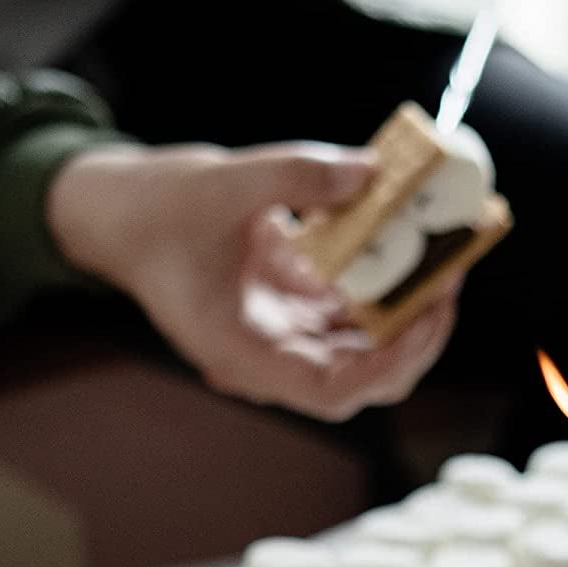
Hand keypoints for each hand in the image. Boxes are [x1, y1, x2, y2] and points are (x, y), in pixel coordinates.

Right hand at [46, 142, 459, 420]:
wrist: (119, 215)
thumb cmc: (154, 213)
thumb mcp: (223, 182)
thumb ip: (297, 176)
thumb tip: (370, 174)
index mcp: (244, 354)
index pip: (333, 391)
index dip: (386, 365)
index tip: (423, 320)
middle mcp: (272, 359)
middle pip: (364, 377)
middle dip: (414, 337)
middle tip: (448, 282)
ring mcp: (287, 338)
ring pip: (367, 347)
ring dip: (407, 310)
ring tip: (441, 259)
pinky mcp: (296, 312)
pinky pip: (353, 311)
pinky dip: (384, 286)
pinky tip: (408, 248)